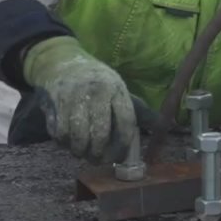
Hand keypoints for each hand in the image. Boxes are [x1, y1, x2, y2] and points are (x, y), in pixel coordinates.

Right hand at [22, 36, 137, 163]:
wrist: (60, 61)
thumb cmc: (95, 80)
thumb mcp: (118, 88)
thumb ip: (138, 110)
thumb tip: (165, 125)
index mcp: (116, 88)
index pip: (126, 122)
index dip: (123, 146)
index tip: (118, 158)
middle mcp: (97, 91)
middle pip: (101, 135)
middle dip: (99, 154)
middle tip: (97, 159)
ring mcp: (74, 96)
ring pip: (78, 137)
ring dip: (80, 151)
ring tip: (82, 152)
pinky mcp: (55, 102)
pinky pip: (59, 133)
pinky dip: (63, 142)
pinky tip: (68, 141)